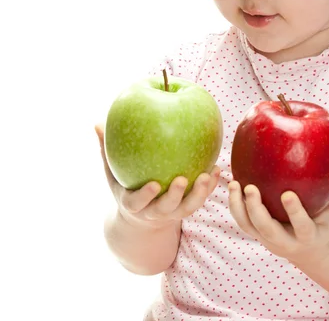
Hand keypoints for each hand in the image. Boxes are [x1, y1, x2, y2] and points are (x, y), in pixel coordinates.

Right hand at [95, 124, 219, 228]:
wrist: (141, 219)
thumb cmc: (125, 185)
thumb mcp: (112, 173)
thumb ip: (105, 150)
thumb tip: (96, 123)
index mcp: (134, 205)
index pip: (137, 203)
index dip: (146, 196)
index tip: (154, 184)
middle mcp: (154, 212)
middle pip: (167, 208)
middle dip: (176, 196)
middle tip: (184, 179)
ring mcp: (173, 213)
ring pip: (189, 208)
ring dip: (200, 193)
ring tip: (207, 174)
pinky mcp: (188, 208)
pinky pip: (202, 198)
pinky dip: (211, 186)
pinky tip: (218, 168)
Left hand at [228, 171, 328, 265]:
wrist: (309, 250)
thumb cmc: (325, 223)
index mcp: (307, 236)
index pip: (301, 226)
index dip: (294, 212)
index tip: (288, 194)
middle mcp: (284, 241)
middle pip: (267, 230)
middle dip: (256, 210)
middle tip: (251, 188)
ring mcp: (267, 239)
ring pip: (248, 227)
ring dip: (238, 207)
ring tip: (234, 184)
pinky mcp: (256, 234)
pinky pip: (241, 221)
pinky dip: (234, 205)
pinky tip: (231, 184)